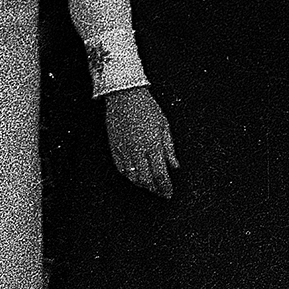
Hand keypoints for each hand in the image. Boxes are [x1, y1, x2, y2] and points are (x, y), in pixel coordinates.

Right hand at [105, 85, 176, 199]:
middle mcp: (138, 150)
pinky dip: (129, 176)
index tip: (168, 193)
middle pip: (146, 179)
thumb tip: (174, 166)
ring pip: (132, 176)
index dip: (165, 187)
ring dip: (142, 184)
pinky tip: (134, 177)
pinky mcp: (114, 147)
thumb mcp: (164, 125)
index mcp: (153, 145)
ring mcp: (124, 150)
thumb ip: (169, 148)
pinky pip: (121, 168)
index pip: (161, 174)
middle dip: (155, 189)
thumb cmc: (146, 107)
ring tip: (149, 186)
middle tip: (161, 192)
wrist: (124, 96)